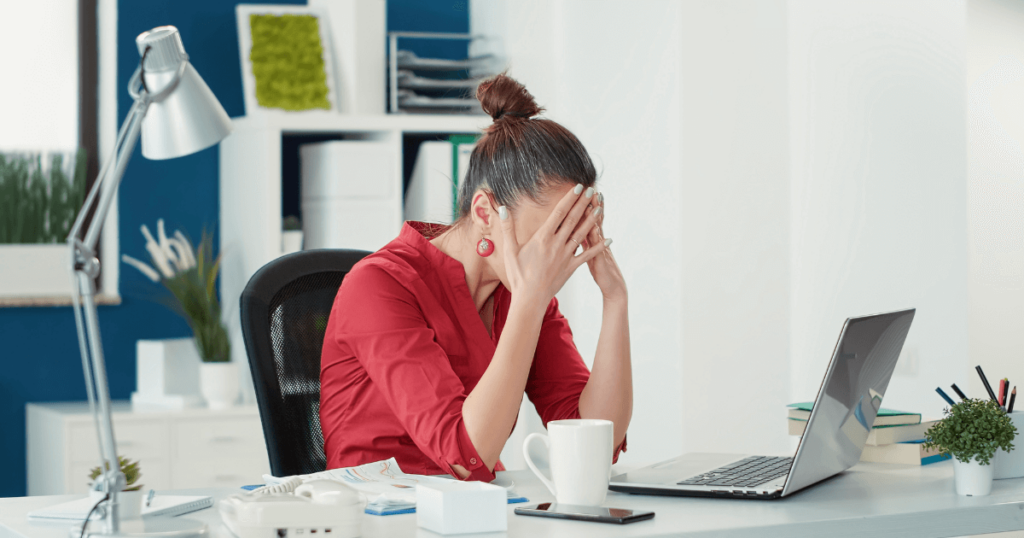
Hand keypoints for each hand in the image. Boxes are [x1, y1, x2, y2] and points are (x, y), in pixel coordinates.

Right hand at [498, 186, 608, 306]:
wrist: (530, 299)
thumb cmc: (518, 275)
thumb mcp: (510, 250)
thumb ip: (508, 228)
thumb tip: (502, 208)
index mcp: (543, 238)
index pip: (559, 213)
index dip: (570, 198)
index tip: (578, 187)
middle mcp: (557, 244)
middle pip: (574, 219)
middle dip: (584, 204)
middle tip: (593, 191)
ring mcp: (566, 256)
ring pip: (582, 234)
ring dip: (592, 220)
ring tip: (600, 208)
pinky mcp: (571, 267)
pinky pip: (587, 255)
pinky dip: (598, 247)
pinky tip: (608, 239)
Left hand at [582, 192, 626, 301]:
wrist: (614, 286)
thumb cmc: (601, 270)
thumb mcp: (591, 253)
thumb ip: (585, 240)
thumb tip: (575, 229)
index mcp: (592, 239)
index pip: (588, 218)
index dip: (585, 205)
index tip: (581, 191)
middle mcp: (598, 241)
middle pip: (594, 220)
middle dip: (592, 205)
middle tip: (590, 189)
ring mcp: (600, 249)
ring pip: (597, 230)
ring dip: (597, 217)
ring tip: (596, 202)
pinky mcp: (600, 261)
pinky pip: (598, 248)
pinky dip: (598, 238)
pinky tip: (595, 229)